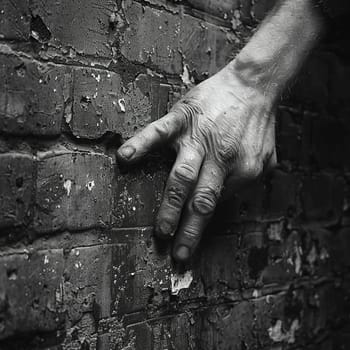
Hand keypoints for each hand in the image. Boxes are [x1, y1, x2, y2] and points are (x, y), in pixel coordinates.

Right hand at [117, 61, 276, 261]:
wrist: (253, 86)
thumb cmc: (256, 124)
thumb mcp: (264, 159)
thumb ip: (245, 182)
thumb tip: (222, 199)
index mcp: (241, 170)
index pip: (218, 203)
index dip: (202, 219)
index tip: (190, 234)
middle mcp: (221, 159)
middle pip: (202, 202)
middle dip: (189, 231)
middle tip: (177, 253)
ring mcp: (199, 139)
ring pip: (182, 178)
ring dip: (170, 206)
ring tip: (160, 230)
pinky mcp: (183, 119)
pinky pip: (158, 132)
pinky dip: (141, 144)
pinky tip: (124, 157)